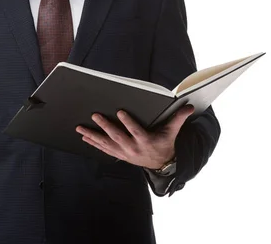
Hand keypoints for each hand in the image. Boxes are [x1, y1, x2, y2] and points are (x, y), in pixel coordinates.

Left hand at [76, 105, 194, 169]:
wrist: (161, 164)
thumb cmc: (165, 143)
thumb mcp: (172, 131)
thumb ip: (179, 118)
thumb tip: (189, 106)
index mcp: (146, 141)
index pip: (136, 131)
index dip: (128, 122)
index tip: (119, 111)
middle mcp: (133, 149)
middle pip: (117, 137)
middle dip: (105, 126)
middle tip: (95, 115)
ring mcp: (125, 153)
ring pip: (106, 144)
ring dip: (93, 136)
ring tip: (80, 128)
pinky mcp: (119, 155)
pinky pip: (104, 149)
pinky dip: (93, 143)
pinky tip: (84, 137)